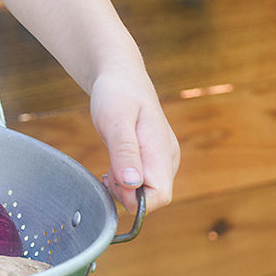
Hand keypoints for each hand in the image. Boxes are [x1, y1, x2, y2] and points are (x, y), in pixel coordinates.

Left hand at [89, 71, 179, 213]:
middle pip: (153, 198)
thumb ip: (124, 153)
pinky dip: (125, 181)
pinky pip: (142, 182)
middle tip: (107, 172)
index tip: (113, 182)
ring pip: (146, 192)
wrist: (120, 75)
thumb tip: (133, 184)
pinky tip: (114, 167)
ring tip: (110, 166)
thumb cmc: (116, 94)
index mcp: (162, 151)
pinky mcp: (154, 158)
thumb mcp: (115, 121)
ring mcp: (162, 158)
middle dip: (127, 194)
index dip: (135, 200)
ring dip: (124, 188)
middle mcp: (168, 159)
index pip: (160, 197)